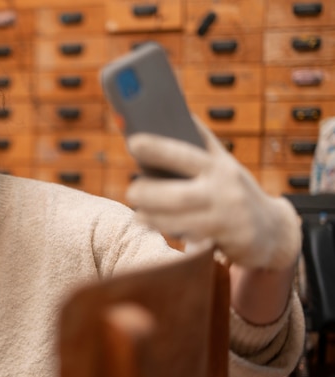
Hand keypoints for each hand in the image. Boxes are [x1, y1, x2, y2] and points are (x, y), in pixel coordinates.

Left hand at [125, 117, 300, 269]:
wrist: (273, 229)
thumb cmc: (235, 190)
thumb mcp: (223, 163)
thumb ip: (200, 141)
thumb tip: (173, 108)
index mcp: (219, 165)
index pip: (186, 153)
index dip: (158, 148)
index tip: (133, 142)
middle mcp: (224, 189)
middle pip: (179, 194)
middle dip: (150, 193)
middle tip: (131, 190)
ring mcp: (227, 216)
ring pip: (182, 219)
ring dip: (154, 215)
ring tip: (138, 212)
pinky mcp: (228, 239)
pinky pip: (192, 237)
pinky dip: (169, 230)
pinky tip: (151, 224)